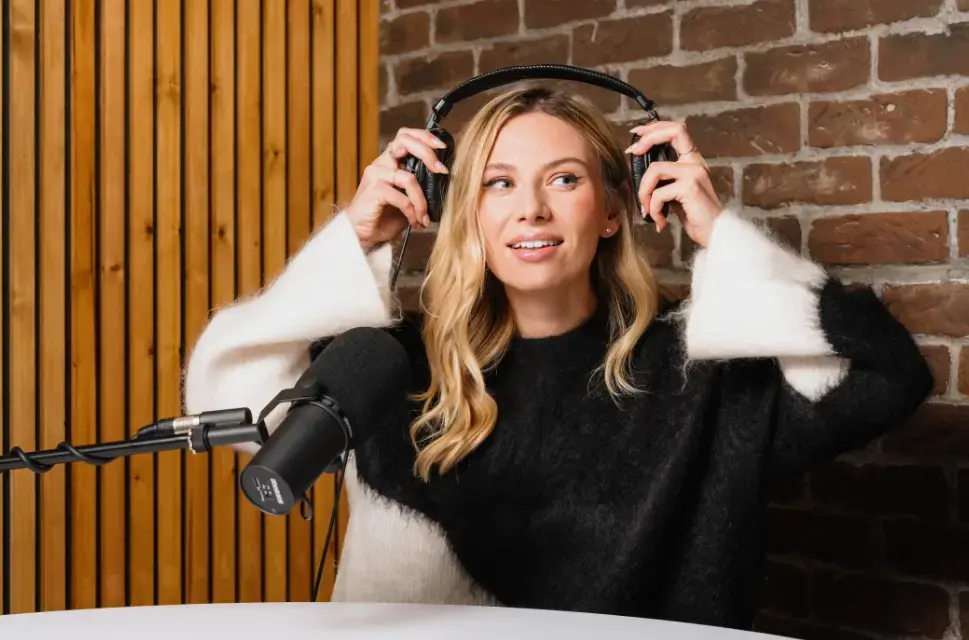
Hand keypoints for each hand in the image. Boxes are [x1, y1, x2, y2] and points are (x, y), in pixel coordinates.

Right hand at [346, 127, 448, 248]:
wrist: (363, 234)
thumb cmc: (385, 217)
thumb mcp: (408, 198)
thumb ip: (421, 186)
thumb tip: (444, 180)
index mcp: (390, 161)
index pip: (406, 136)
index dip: (424, 136)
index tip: (442, 146)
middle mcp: (381, 163)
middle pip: (404, 141)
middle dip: (427, 152)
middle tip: (442, 170)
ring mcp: (376, 174)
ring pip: (409, 178)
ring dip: (422, 201)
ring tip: (424, 218)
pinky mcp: (374, 190)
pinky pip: (402, 198)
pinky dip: (412, 212)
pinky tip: (415, 222)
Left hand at [625, 120, 723, 248]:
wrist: (715, 232)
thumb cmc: (694, 215)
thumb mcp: (677, 192)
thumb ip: (664, 179)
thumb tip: (638, 172)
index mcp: (693, 160)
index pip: (677, 130)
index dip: (655, 127)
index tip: (637, 134)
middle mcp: (696, 162)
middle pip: (672, 132)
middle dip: (648, 139)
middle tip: (632, 152)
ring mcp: (694, 173)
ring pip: (655, 170)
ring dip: (644, 192)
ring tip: (648, 210)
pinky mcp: (690, 188)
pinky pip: (659, 194)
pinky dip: (654, 209)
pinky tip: (660, 221)